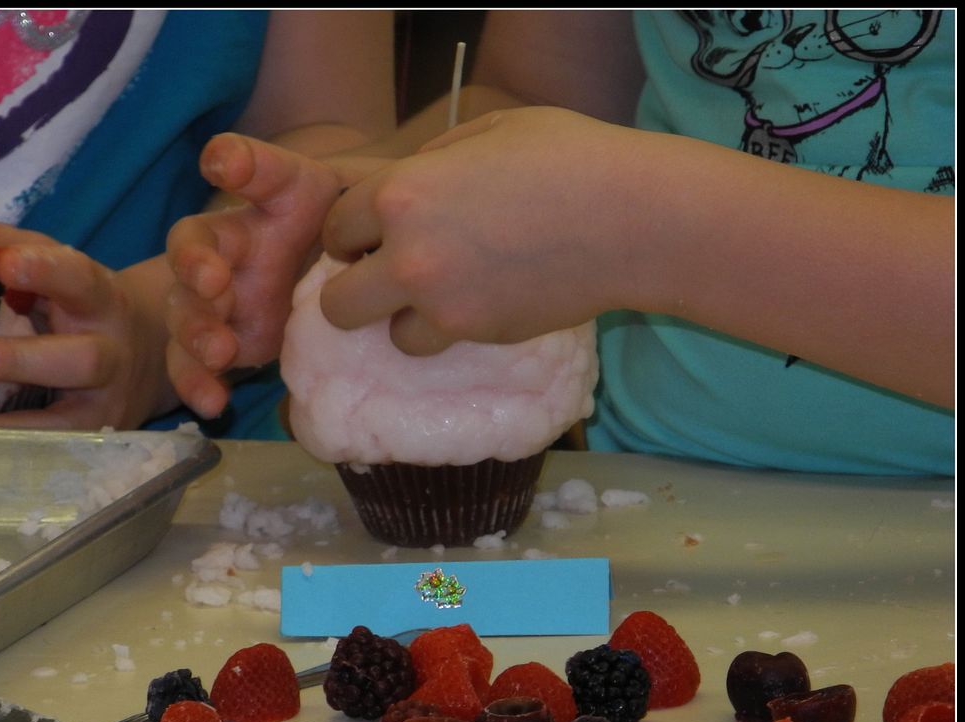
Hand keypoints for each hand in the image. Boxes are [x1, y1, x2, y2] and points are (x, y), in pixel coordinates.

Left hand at [0, 219, 175, 429]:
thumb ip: (4, 246)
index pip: (77, 278)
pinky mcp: (89, 433)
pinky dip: (7, 438)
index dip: (44, 271)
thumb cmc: (82, 307)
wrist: (144, 355)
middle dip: (19, 360)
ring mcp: (102, 400)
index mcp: (100, 298)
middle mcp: (109, 351)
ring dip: (6, 428)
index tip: (4, 265)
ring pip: (67, 413)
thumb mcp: (57, 269)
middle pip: (78, 359)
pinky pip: (48, 441)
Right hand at [165, 134, 363, 415]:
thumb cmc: (369, 239)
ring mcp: (225, 294)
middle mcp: (241, 242)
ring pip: (187, 304)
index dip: (237, 161)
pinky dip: (197, 382)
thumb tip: (415, 201)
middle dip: (196, 260)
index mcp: (279, 200)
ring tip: (219, 350)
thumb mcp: (380, 215)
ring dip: (195, 326)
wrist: (356, 288)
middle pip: (198, 242)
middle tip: (212, 281)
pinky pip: (195, 362)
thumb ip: (384, 208)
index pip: (255, 169)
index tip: (222, 163)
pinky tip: (213, 402)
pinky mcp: (224, 340)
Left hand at [319, 107, 647, 353]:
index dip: (352, 232)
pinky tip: (474, 303)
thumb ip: (431, 162)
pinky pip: (433, 344)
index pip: (335, 227)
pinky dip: (444, 332)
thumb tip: (399, 185)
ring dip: (403, 318)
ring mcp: (439, 303)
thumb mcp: (488, 130)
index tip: (372, 237)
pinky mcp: (473, 333)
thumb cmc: (569, 159)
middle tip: (387, 278)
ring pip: (385, 333)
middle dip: (354, 291)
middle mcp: (408, 254)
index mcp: (402, 192)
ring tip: (441, 295)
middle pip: (335, 303)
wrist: (632, 219)